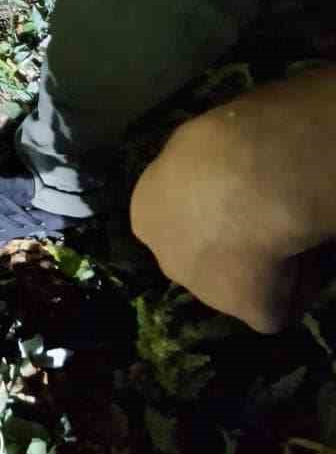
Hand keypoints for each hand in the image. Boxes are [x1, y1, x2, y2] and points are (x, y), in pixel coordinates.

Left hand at [130, 113, 296, 333]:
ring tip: (291, 230)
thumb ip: (200, 164)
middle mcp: (166, 256)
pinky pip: (278, 304)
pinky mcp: (249, 312)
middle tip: (269, 217)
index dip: (213, 208)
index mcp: (146, 211)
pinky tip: (307, 255)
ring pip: (241, 283)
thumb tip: (220, 163)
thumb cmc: (223, 141)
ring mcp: (206, 291)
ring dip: (263, 266)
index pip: (178, 218)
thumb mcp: (198, 140)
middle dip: (232, 244)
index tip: (241, 194)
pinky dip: (297, 286)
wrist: (251, 175)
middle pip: (203, 257)